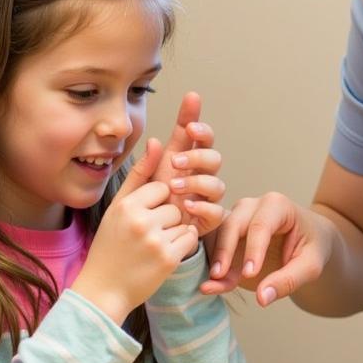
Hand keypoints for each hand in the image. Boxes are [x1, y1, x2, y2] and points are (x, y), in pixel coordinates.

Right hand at [72, 138, 198, 322]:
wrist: (103, 290)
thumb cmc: (110, 246)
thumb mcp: (118, 207)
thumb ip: (140, 174)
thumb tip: (156, 140)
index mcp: (127, 205)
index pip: (161, 188)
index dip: (156, 203)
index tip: (143, 219)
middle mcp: (141, 220)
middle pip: (175, 206)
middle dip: (167, 220)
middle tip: (145, 237)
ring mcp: (156, 240)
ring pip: (184, 222)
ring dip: (175, 233)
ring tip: (151, 247)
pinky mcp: (169, 259)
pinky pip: (190, 239)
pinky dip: (181, 246)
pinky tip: (161, 256)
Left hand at [152, 91, 225, 238]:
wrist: (147, 237)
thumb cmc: (150, 204)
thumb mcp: (145, 180)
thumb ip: (149, 159)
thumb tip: (154, 140)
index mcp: (187, 160)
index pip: (200, 138)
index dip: (200, 128)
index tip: (189, 126)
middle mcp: (202, 176)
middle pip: (214, 158)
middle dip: (197, 156)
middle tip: (174, 161)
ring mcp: (207, 198)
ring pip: (217, 184)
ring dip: (196, 182)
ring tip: (173, 186)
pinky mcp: (209, 219)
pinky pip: (217, 211)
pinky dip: (203, 206)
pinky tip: (187, 205)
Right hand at [200, 192, 332, 306]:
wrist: (307, 241)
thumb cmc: (311, 248)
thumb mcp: (310, 266)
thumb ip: (288, 281)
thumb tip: (263, 298)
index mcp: (277, 205)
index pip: (261, 225)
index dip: (253, 250)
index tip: (249, 274)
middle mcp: (252, 206)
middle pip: (232, 224)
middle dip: (224, 250)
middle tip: (220, 277)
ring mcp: (236, 216)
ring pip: (216, 232)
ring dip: (214, 258)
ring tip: (213, 283)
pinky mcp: (225, 231)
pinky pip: (212, 243)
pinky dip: (209, 262)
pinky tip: (210, 284)